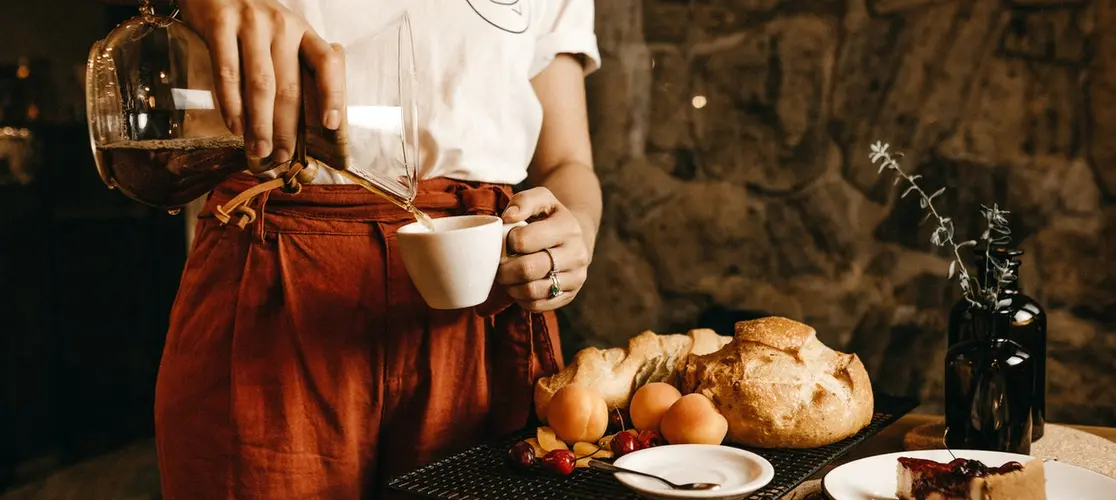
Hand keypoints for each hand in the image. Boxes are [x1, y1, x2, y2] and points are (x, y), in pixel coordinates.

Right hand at [179, 0, 344, 169]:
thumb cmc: (250, 20)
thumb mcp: (280, 34)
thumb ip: (290, 65)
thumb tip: (294, 122)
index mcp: (302, 32)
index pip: (327, 63)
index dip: (333, 95)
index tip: (331, 125)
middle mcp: (281, 27)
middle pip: (290, 86)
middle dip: (287, 127)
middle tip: (282, 154)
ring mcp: (250, 25)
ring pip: (260, 84)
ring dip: (260, 123)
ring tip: (259, 148)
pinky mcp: (219, 25)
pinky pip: (228, 73)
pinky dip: (232, 104)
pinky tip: (235, 126)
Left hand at [496, 188, 590, 311]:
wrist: (578, 237)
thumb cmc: (551, 218)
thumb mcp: (542, 199)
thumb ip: (523, 201)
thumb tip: (508, 217)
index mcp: (567, 227)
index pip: (524, 240)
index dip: (507, 242)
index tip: (507, 241)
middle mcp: (576, 254)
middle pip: (527, 269)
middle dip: (504, 270)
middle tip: (498, 266)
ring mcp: (576, 277)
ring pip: (531, 291)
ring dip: (511, 287)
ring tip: (507, 277)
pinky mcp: (570, 295)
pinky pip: (538, 305)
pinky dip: (521, 299)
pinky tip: (519, 287)